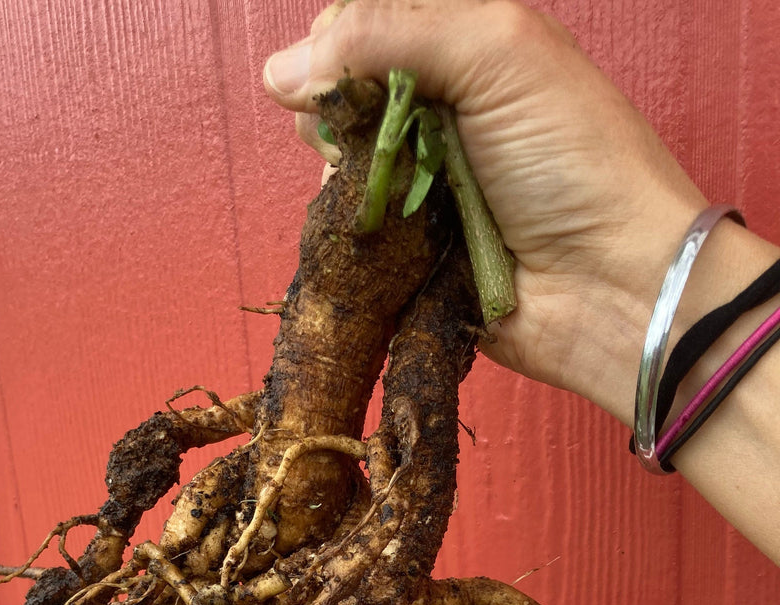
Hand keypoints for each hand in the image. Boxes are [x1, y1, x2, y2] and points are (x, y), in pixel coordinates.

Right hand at [264, 0, 707, 424]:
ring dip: (346, 177)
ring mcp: (423, 184)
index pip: (364, 23)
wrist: (611, 289)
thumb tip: (282, 70)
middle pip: (341, 94)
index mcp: (468, 47)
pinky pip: (352, 234)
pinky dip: (351, 232)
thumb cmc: (576, 163)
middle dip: (336, 112)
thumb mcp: (497, 55)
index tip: (345, 79)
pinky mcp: (411, 252)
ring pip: (337, 165)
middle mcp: (441, 111)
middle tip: (372, 139)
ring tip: (390, 196)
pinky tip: (378, 236)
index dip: (337, 45)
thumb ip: (388, 34)